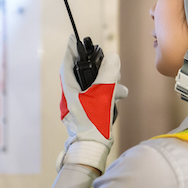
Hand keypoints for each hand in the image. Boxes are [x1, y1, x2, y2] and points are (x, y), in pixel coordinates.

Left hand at [58, 35, 127, 173]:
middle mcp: (71, 96)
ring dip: (107, 84)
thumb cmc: (92, 122)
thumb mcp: (102, 94)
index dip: (72, 50)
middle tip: (109, 65)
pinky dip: (107, 95)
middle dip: (99, 69)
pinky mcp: (87, 113)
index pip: (68, 63)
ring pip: (93, 86)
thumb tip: (112, 58)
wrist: (92, 149)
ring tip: (119, 87)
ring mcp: (79, 105)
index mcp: (69, 88)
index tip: (75, 38)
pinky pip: (97, 98)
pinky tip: (118, 97)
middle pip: (83, 74)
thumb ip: (107, 74)